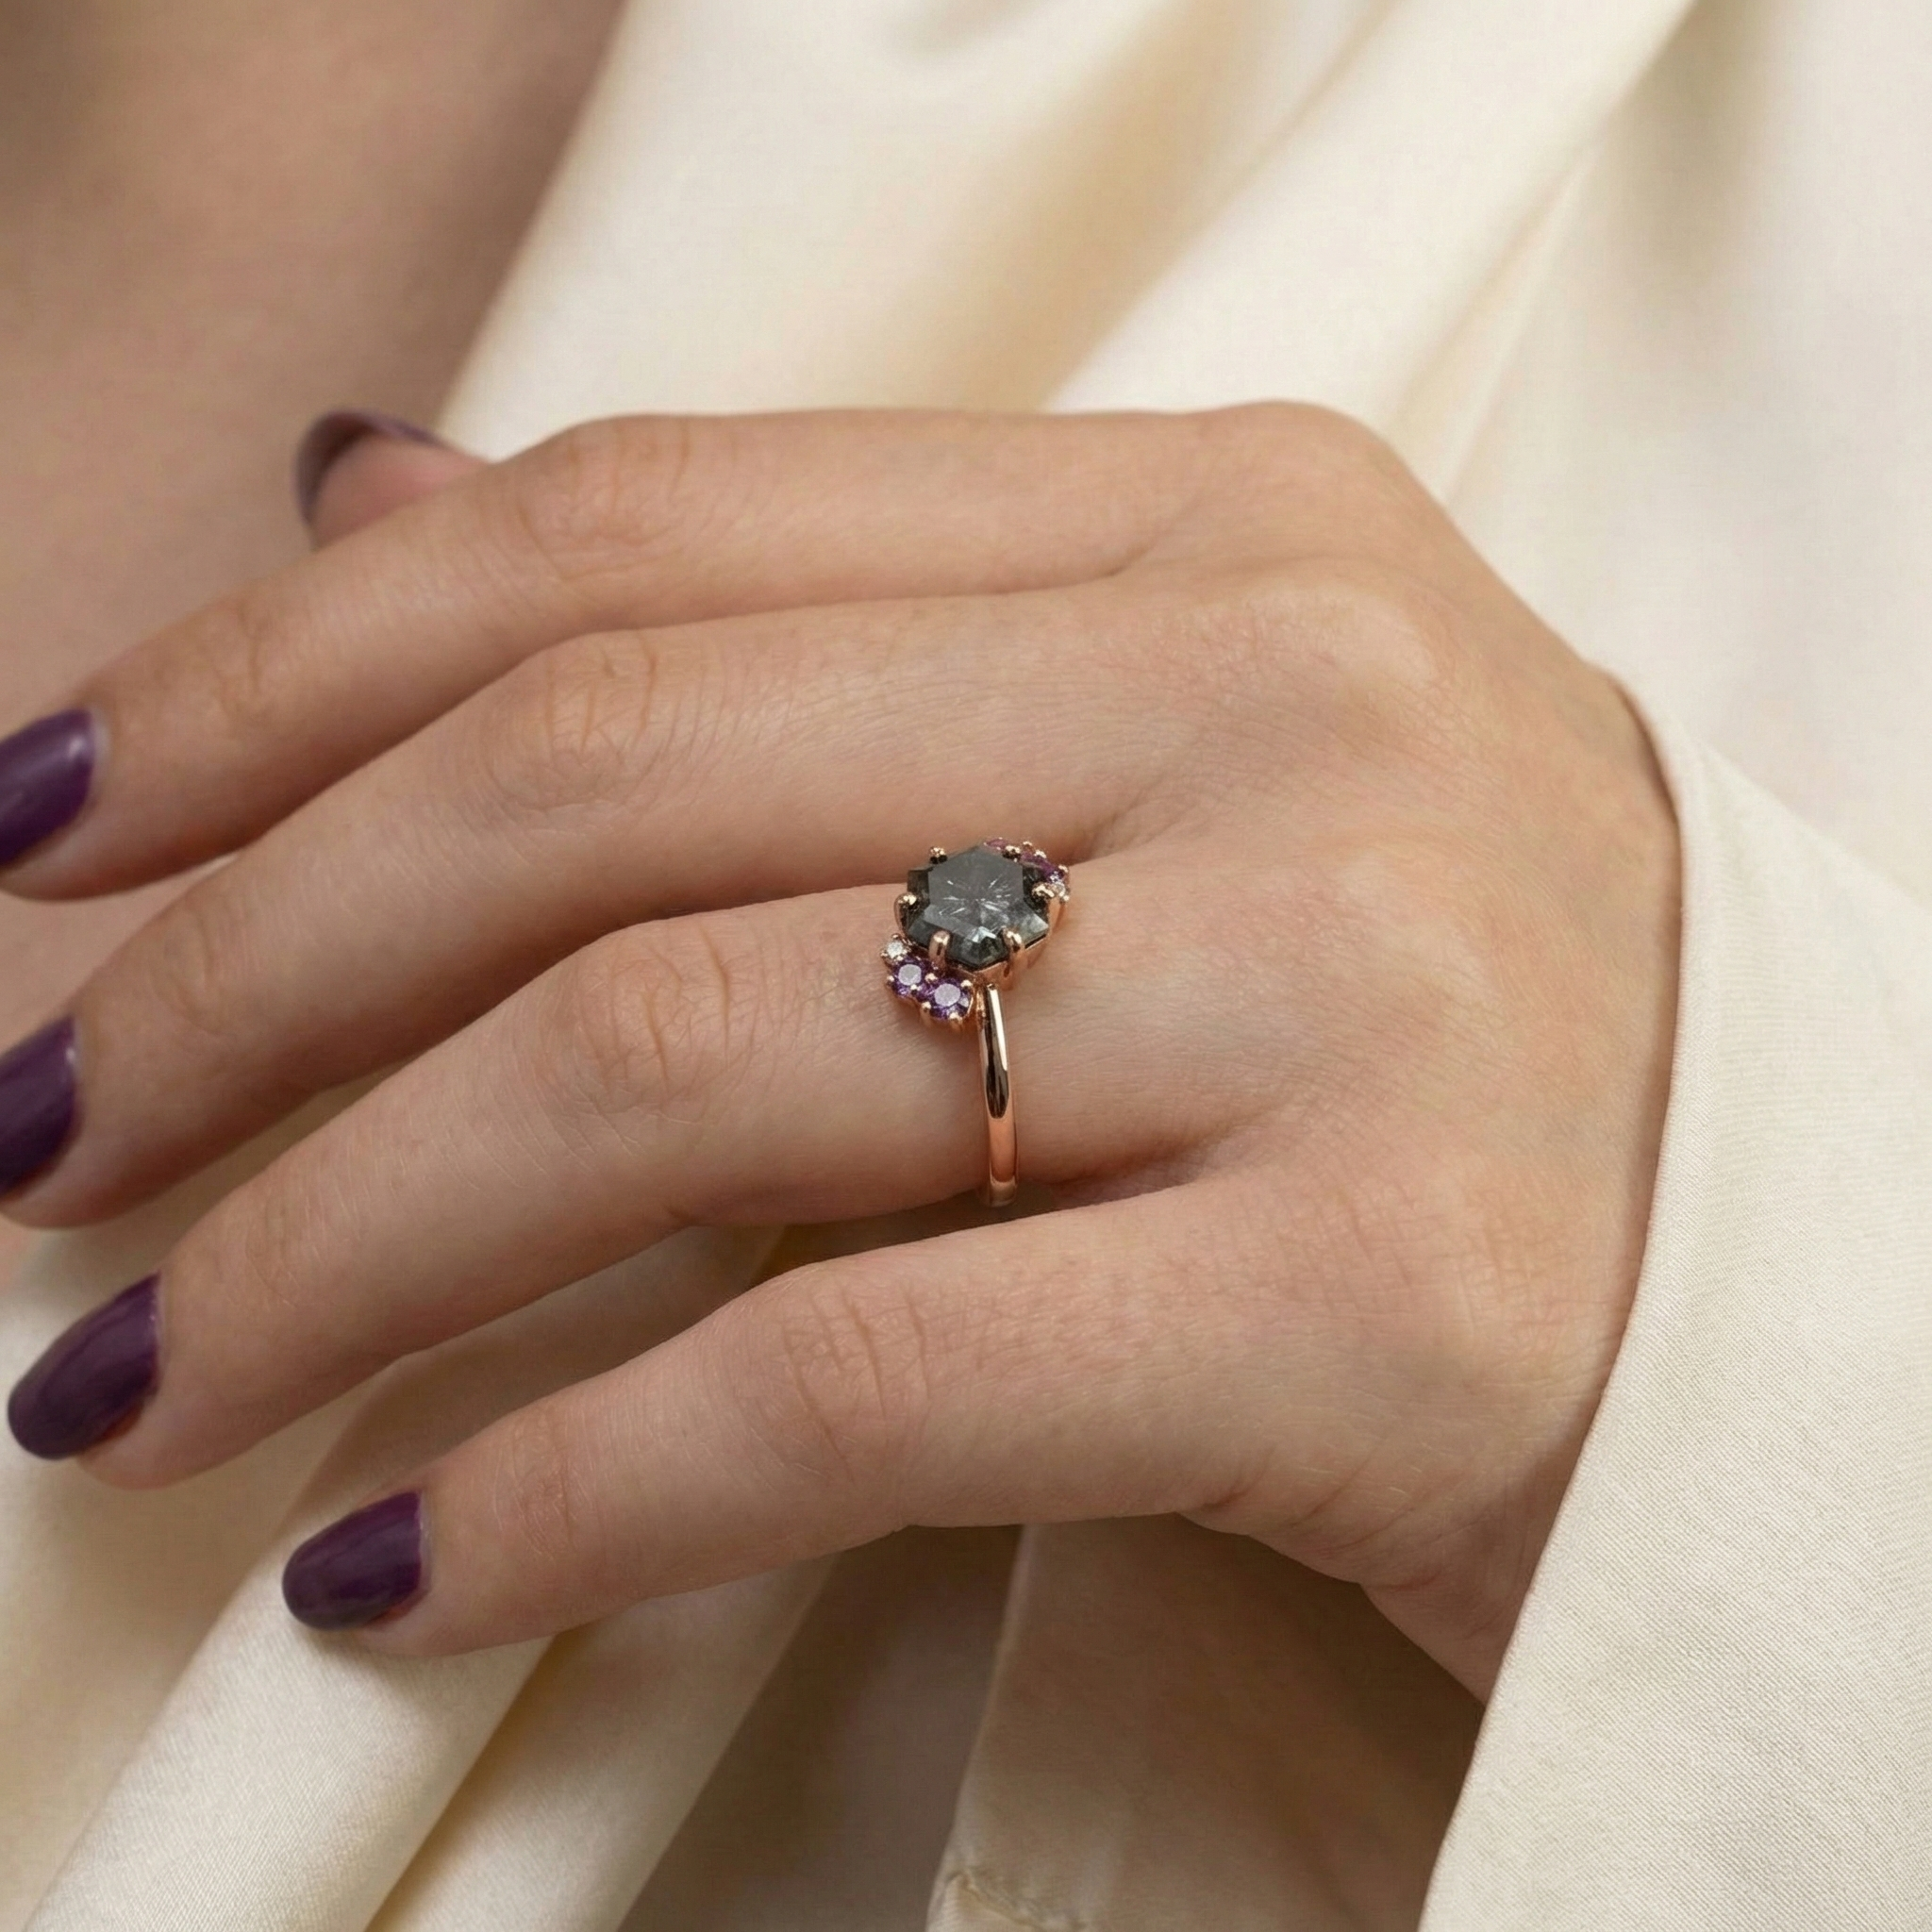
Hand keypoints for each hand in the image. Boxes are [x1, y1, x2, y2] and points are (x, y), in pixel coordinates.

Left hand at [0, 406, 1676, 1692]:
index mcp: (1210, 528)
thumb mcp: (1154, 756)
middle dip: (240, 980)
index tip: (54, 832)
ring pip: (677, 1067)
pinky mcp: (1379, 1295)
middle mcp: (1283, 702)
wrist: (1789, 1281)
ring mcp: (1350, 983)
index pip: (638, 528)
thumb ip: (783, 641)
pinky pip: (847, 1376)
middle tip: (44, 1150)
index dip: (278, 671)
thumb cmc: (1425, 1019)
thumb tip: (361, 504)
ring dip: (332, 1250)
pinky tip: (402, 1569)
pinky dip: (567, 1485)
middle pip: (604, 782)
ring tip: (142, 1379)